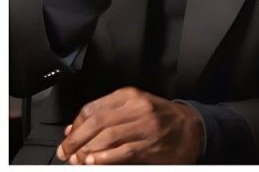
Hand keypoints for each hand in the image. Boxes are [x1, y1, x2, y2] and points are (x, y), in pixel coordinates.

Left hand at [56, 87, 202, 164]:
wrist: (193, 129)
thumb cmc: (163, 119)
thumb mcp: (136, 108)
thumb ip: (108, 115)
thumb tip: (75, 129)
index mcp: (131, 96)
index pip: (92, 109)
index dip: (75, 126)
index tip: (67, 137)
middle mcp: (138, 108)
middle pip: (96, 123)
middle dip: (75, 140)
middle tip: (65, 152)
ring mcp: (145, 126)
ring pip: (106, 137)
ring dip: (86, 151)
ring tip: (78, 160)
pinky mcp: (150, 145)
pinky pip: (121, 151)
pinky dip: (104, 158)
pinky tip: (94, 162)